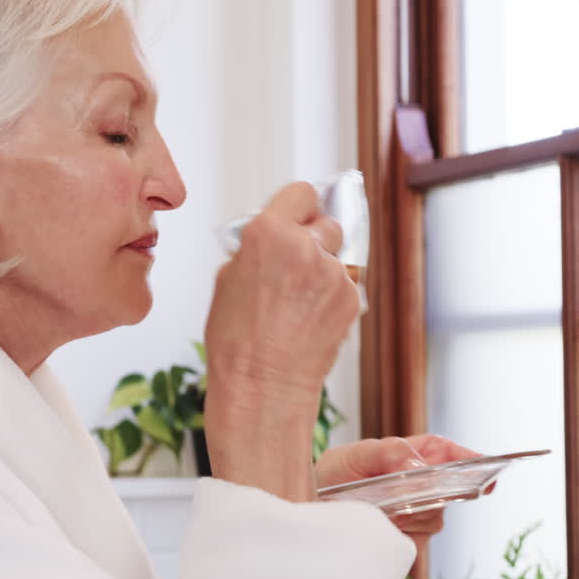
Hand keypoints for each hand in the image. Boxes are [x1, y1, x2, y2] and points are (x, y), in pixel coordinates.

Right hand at [203, 182, 359, 501]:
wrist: (262, 385)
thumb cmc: (236, 339)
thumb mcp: (226, 279)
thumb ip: (254, 249)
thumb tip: (270, 241)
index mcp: (269, 233)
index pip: (301, 192)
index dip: (297, 206)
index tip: (296, 216)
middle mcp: (306, 246)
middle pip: (326, 222)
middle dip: (314, 238)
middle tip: (295, 263)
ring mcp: (334, 273)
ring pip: (337, 256)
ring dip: (323, 269)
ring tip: (298, 302)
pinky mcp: (352, 299)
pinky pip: (345, 285)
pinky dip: (331, 296)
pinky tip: (309, 319)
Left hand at [315, 435, 482, 544]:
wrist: (313, 506)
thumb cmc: (336, 474)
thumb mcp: (354, 455)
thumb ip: (385, 452)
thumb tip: (416, 461)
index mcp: (414, 456)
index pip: (449, 453)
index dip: (471, 458)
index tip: (486, 466)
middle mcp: (423, 486)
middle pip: (450, 489)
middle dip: (440, 490)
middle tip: (417, 490)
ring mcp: (418, 514)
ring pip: (434, 516)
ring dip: (412, 511)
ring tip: (381, 505)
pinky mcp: (409, 540)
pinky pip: (417, 538)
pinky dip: (402, 531)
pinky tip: (383, 523)